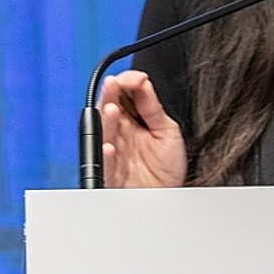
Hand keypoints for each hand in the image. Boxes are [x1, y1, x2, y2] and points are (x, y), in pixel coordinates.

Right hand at [99, 71, 186, 187]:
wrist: (169, 196)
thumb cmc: (166, 167)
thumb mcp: (166, 129)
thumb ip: (152, 105)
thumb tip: (141, 80)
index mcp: (130, 122)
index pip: (121, 97)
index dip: (124, 84)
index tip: (133, 78)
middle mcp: (119, 136)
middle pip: (108, 111)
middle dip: (110, 96)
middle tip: (114, 84)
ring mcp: (114, 154)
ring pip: (104, 135)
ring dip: (107, 121)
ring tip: (112, 109)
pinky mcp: (113, 174)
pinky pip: (105, 165)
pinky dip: (106, 156)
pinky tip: (109, 146)